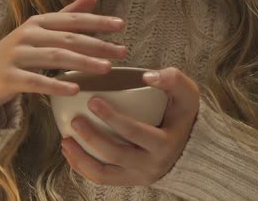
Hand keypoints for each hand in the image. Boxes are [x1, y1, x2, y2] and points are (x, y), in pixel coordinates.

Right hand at [0, 0, 127, 124]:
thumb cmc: (19, 51)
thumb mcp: (41, 30)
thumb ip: (68, 16)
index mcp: (39, 22)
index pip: (73, 19)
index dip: (97, 21)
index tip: (121, 25)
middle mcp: (28, 35)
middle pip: (68, 39)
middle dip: (98, 45)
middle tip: (122, 52)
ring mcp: (17, 55)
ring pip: (55, 58)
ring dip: (83, 63)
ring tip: (107, 69)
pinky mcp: (9, 77)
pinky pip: (36, 82)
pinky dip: (56, 85)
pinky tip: (76, 89)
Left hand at [61, 67, 199, 185]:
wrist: (192, 144)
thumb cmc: (184, 113)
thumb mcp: (187, 93)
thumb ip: (172, 79)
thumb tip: (146, 76)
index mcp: (164, 144)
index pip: (133, 132)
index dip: (111, 117)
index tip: (92, 100)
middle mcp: (152, 165)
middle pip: (114, 155)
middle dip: (91, 138)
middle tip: (75, 120)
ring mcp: (139, 176)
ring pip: (103, 175)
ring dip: (81, 159)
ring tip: (65, 141)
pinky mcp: (130, 180)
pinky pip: (102, 179)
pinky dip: (83, 167)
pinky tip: (71, 152)